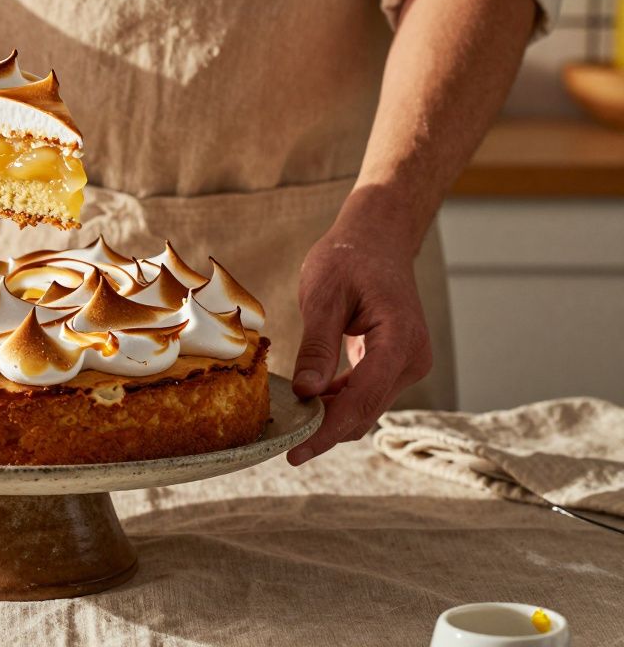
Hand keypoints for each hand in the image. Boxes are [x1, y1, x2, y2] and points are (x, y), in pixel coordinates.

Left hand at [286, 228, 432, 464]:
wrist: (377, 240)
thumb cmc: (349, 258)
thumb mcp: (323, 297)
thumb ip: (317, 347)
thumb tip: (307, 393)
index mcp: (400, 339)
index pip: (363, 399)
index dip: (328, 430)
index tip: (295, 452)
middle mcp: (412, 359)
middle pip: (365, 411)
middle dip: (324, 431)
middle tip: (280, 442)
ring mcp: (407, 364)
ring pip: (365, 408)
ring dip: (329, 419)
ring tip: (287, 424)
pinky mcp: (395, 366)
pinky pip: (365, 394)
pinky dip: (336, 403)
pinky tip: (306, 403)